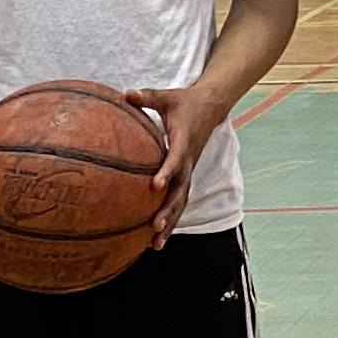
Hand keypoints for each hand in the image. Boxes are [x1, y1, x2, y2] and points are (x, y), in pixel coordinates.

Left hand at [120, 80, 227, 237]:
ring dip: (170, 223)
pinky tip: (156, 238)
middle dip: (169, 209)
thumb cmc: (184, 102)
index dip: (167, 173)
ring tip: (155, 243)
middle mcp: (188, 161)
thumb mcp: (166, 96)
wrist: (211, 107)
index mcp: (183, 142)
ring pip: (181, 202)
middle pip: (181, 190)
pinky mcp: (186, 176)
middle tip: (155, 225)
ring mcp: (189, 171)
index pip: (176, 160)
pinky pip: (179, 201)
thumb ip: (147, 97)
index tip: (155, 186)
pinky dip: (170, 220)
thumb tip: (126, 94)